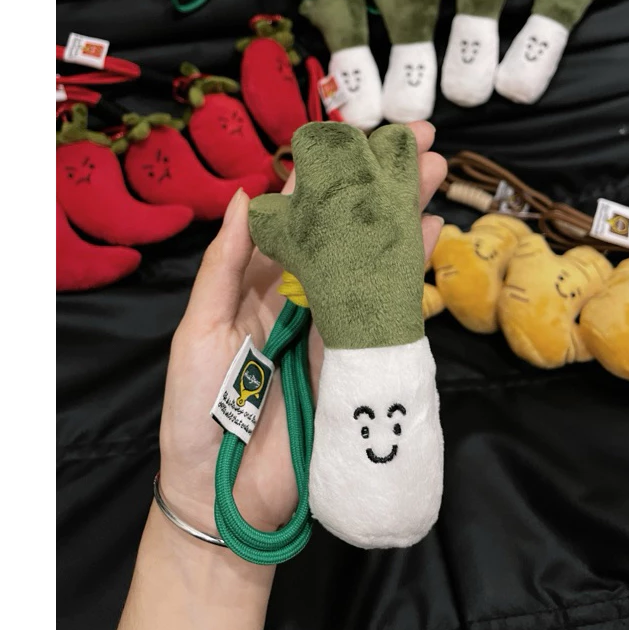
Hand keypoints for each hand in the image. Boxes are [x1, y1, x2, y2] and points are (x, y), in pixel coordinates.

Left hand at [158, 121, 446, 536]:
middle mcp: (300, 292)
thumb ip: (223, 264)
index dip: (325, 175)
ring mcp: (332, 322)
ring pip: (372, 257)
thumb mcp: (197, 330)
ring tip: (432, 171)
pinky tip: (429, 231)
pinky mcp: (357, 354)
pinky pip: (386, 305)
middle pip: (344, 228)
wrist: (225, 492)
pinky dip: (409, 269)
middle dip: (378, 184)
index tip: (355, 137)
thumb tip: (242, 196)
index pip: (296, 215)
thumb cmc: (196, 411)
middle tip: (417, 141)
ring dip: (402, 213)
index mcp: (255, 280)